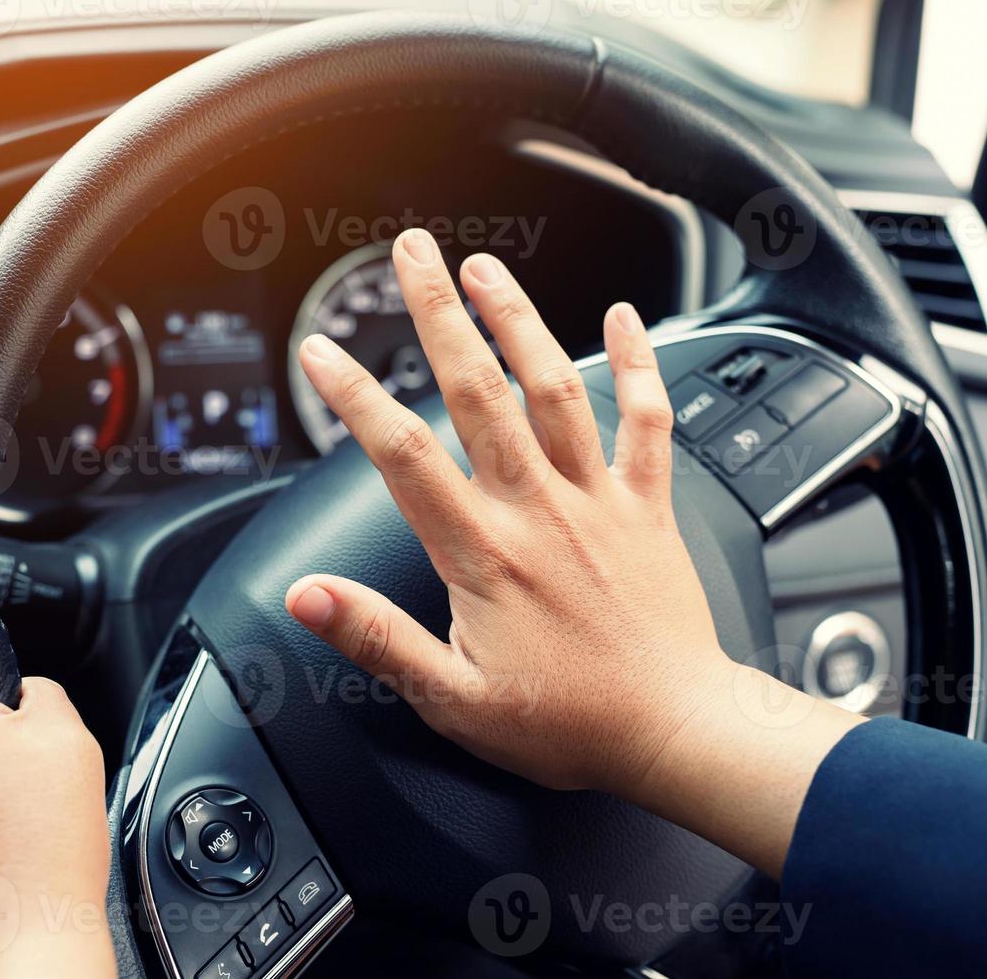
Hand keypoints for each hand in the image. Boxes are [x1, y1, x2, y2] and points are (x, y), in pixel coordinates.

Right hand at [285, 228, 861, 875]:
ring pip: (553, 389)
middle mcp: (538, 510)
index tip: (323, 352)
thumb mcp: (453, 700)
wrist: (678, 732)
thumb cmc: (570, 722)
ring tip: (486, 269)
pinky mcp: (647, 506)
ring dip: (519, 321)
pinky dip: (639, 365)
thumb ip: (377, 639)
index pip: (403, 455)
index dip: (355, 397)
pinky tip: (624, 319)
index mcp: (483, 554)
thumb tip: (309, 597)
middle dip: (439, 314)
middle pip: (478, 392)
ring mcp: (596, 500)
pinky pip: (647, 421)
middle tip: (413, 254)